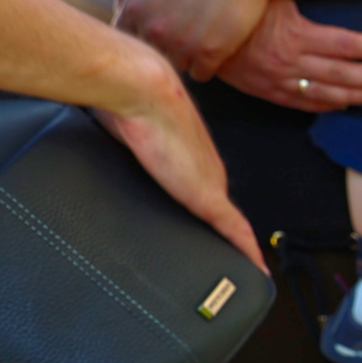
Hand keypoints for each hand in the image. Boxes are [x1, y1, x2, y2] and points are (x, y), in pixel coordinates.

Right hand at [87, 51, 265, 270]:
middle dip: (221, 233)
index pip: (200, 187)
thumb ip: (124, 140)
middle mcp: (206, 170)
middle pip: (217, 210)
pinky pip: (236, 231)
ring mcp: (211, 184)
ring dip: (237, 246)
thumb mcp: (125, 129)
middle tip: (226, 258)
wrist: (140, 92)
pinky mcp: (210, 198)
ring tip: (244, 269)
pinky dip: (248, 251)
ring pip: (230, 224)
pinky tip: (257, 270)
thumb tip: (104, 135)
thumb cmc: (128, 102)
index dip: (204, 207)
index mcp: (188, 155)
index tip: (209, 227)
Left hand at [111, 0, 271, 81]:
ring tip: (203, 34)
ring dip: (187, 56)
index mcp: (135, 6)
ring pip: (176, 65)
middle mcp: (153, 28)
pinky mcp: (209, 54)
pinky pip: (200, 73)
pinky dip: (208, 64)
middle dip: (164, 44)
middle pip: (152, 53)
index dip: (143, 30)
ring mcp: (181, 43)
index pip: (127, 36)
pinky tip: (217, 44)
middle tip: (185, 29)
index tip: (162, 22)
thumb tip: (120, 5)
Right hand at [212, 0, 361, 110]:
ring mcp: (277, 81)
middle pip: (343, 74)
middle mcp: (288, 62)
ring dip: (357, 94)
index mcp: (294, 36)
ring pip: (326, 92)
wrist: (192, 30)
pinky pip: (302, 104)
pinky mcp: (266, 91)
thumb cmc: (234, 2)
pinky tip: (345, 104)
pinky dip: (326, 105)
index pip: (346, 45)